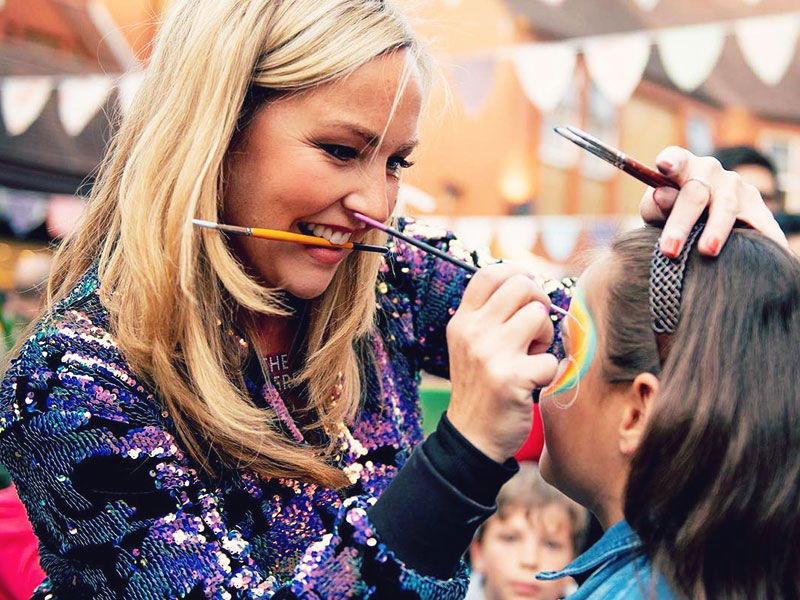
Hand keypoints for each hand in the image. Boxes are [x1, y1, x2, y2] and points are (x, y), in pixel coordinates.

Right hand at [445, 264, 557, 462]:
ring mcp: (490, 354)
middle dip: (539, 304)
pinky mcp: (511, 379)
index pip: (490, 274)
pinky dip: (549, 373)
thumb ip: (490, 315)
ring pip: (539, 316)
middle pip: (521, 286)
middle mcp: (472, 332)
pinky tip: (533, 383)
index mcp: (462, 321)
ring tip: (532, 356)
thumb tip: (529, 283)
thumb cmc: (481, 385)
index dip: (517, 274)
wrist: (472, 436)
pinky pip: (551, 359)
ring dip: (546, 337)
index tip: (528, 292)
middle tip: (535, 329)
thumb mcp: (471, 345)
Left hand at [639, 146, 786, 257]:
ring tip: (707, 250)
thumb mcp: (655, 211)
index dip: (671, 161)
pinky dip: (764, 236)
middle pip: (696, 193)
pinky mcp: (756, 206)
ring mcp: (736, 186)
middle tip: (670, 250)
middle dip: (682, 223)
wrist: (699, 224)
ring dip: (716, 229)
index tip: (664, 165)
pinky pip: (761, 223)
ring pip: (726, 206)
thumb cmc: (668, 215)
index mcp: (682, 166)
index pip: (676, 159)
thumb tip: (661, 194)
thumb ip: (656, 205)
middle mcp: (710, 170)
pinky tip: (771, 250)